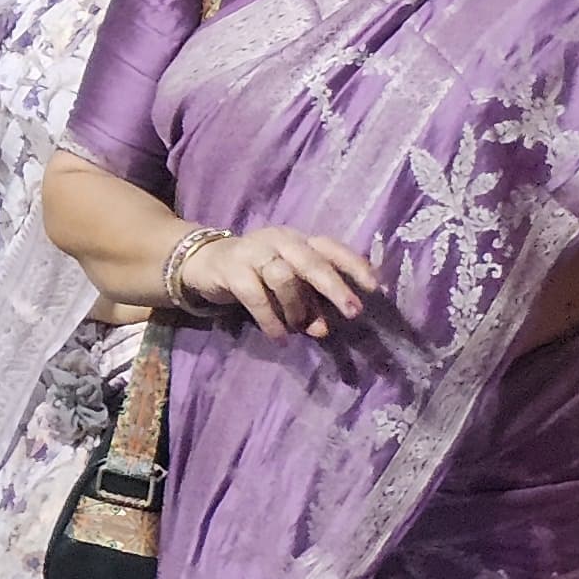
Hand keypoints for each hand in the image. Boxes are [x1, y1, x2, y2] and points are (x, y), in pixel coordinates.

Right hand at [177, 224, 377, 337]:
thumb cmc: (256, 274)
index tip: (375, 289)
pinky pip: (255, 295)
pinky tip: (279, 337)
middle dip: (335, 287)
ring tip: (299, 328)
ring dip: (297, 307)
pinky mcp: (231, 269)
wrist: (203, 263)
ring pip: (284, 277)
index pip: (332, 248)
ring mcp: (253, 252)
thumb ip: (308, 304)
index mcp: (299, 240)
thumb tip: (323, 330)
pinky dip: (270, 319)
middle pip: (312, 261)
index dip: (354, 266)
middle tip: (353, 313)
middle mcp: (279, 240)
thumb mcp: (287, 285)